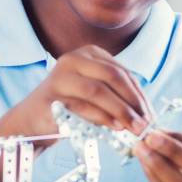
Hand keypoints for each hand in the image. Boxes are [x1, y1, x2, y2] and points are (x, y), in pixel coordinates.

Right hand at [10, 44, 152, 141]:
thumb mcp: (95, 93)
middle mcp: (73, 59)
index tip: (150, 114)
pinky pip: (81, 106)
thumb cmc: (69, 107)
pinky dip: (101, 117)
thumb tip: (146, 114)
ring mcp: (60, 76)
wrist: (31, 121)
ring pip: (98, 90)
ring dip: (119, 111)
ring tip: (132, 128)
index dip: (139, 94)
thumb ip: (117, 96)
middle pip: (112, 77)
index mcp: (89, 53)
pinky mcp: (50, 96)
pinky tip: (114, 127)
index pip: (122, 72)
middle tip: (144, 124)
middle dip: (132, 102)